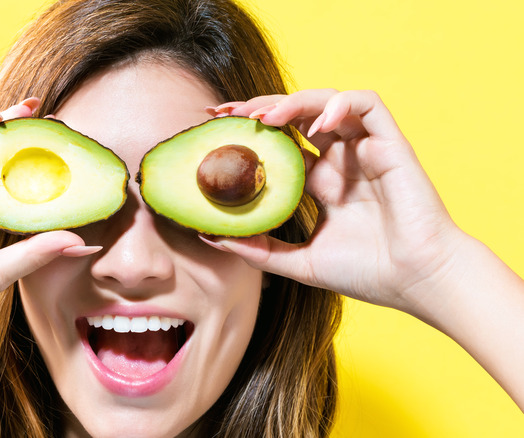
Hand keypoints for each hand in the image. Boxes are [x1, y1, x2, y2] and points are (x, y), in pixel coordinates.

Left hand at [205, 89, 466, 313]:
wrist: (418, 282)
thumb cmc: (369, 273)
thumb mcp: (300, 262)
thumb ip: (258, 249)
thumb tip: (209, 236)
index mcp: (321, 181)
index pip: (280, 144)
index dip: (249, 132)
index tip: (214, 128)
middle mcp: (340, 160)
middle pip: (295, 117)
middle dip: (259, 107)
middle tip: (225, 111)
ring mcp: (365, 149)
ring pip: (325, 103)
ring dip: (292, 102)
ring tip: (262, 117)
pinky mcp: (391, 143)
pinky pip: (367, 105)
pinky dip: (340, 104)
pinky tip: (315, 124)